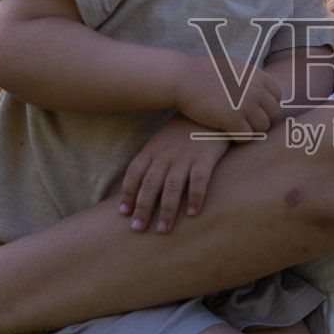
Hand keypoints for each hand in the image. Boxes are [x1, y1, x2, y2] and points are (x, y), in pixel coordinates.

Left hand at [119, 115, 229, 230]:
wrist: (210, 105)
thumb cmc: (185, 128)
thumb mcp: (163, 139)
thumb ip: (153, 159)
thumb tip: (142, 184)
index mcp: (152, 150)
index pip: (134, 174)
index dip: (128, 194)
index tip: (124, 213)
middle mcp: (165, 155)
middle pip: (150, 184)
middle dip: (142, 208)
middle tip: (138, 228)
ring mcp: (185, 156)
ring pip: (171, 186)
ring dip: (166, 209)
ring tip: (163, 228)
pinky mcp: (205, 156)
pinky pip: (199, 180)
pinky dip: (195, 197)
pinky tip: (192, 213)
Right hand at [174, 53, 281, 137]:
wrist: (181, 77)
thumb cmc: (200, 71)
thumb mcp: (230, 66)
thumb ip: (246, 75)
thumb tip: (256, 82)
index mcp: (256, 75)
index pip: (277, 95)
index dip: (267, 105)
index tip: (255, 111)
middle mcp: (255, 89)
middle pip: (272, 113)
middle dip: (261, 120)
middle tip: (246, 124)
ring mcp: (245, 105)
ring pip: (262, 128)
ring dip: (252, 132)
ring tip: (237, 130)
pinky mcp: (232, 120)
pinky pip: (247, 137)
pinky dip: (240, 140)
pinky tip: (229, 136)